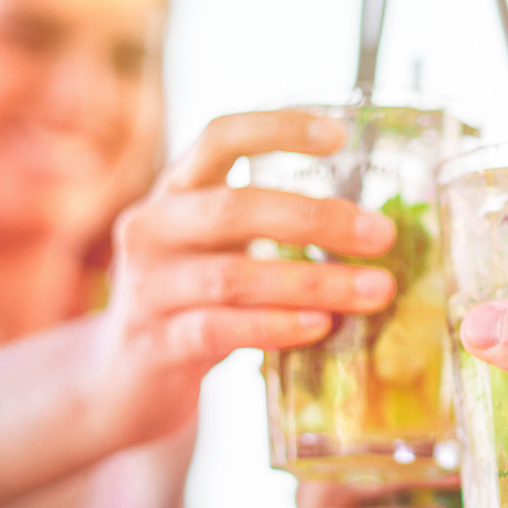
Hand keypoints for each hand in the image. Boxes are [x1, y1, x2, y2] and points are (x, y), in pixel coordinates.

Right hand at [89, 111, 397, 446]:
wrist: (125, 378)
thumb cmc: (195, 303)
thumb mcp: (221, 250)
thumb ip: (270, 231)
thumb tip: (373, 227)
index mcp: (175, 191)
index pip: (219, 138)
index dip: (277, 129)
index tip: (338, 135)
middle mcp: (153, 229)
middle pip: (235, 209)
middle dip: (317, 219)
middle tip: (382, 235)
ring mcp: (148, 288)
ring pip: (235, 276)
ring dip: (314, 282)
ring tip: (375, 290)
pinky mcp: (156, 344)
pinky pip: (222, 330)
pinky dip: (277, 327)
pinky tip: (321, 327)